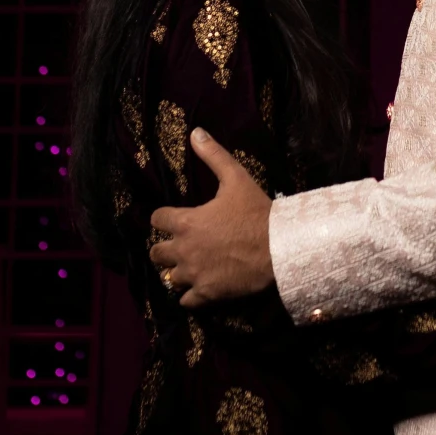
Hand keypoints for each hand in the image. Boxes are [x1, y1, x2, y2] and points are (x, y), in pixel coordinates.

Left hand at [146, 130, 274, 307]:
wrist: (279, 247)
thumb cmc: (256, 211)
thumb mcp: (236, 178)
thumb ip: (213, 155)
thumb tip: (195, 132)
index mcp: (185, 222)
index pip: (157, 219)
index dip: (163, 218)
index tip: (172, 218)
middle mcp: (183, 250)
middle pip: (156, 253)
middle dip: (165, 248)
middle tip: (181, 246)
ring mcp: (194, 274)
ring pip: (170, 278)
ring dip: (178, 272)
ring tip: (191, 267)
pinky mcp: (206, 294)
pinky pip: (186, 301)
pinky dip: (190, 297)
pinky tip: (200, 289)